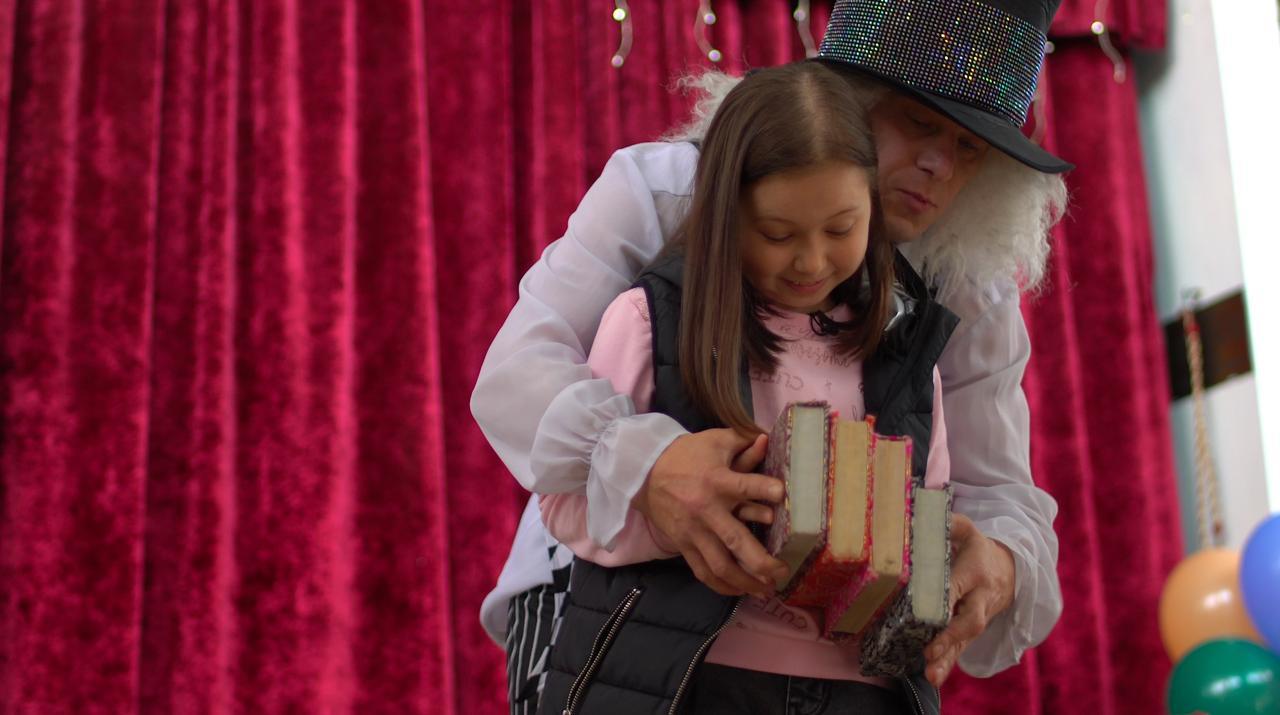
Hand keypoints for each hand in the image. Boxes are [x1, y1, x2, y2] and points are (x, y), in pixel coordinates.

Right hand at [632, 428, 788, 597]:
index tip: (784, 496)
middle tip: (782, 570)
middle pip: (736, 540)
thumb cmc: (686, 455)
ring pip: (721, 565)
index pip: (745, 487)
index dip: (766, 491)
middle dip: (762, 561)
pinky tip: (740, 590)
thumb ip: (742, 441)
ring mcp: (693, 531)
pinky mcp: (683, 544)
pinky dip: (723, 585)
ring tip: (766, 588)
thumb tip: (768, 439)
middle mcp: (706, 510)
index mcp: (716, 481)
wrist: (644, 472)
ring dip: (746, 581)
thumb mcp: (714, 440)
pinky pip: (704, 572)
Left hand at [923, 513, 1015, 686]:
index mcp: (976, 571)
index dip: (946, 595)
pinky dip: (948, 663)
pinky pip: (962, 649)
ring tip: (931, 674)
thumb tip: (924, 513)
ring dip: (948, 658)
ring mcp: (978, 618)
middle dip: (950, 635)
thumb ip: (951, 522)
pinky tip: (933, 676)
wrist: (1011, 571)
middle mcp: (980, 598)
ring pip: (965, 641)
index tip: (925, 605)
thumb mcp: (968, 530)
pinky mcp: (971, 631)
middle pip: (969, 620)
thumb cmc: (979, 549)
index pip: (959, 584)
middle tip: (930, 649)